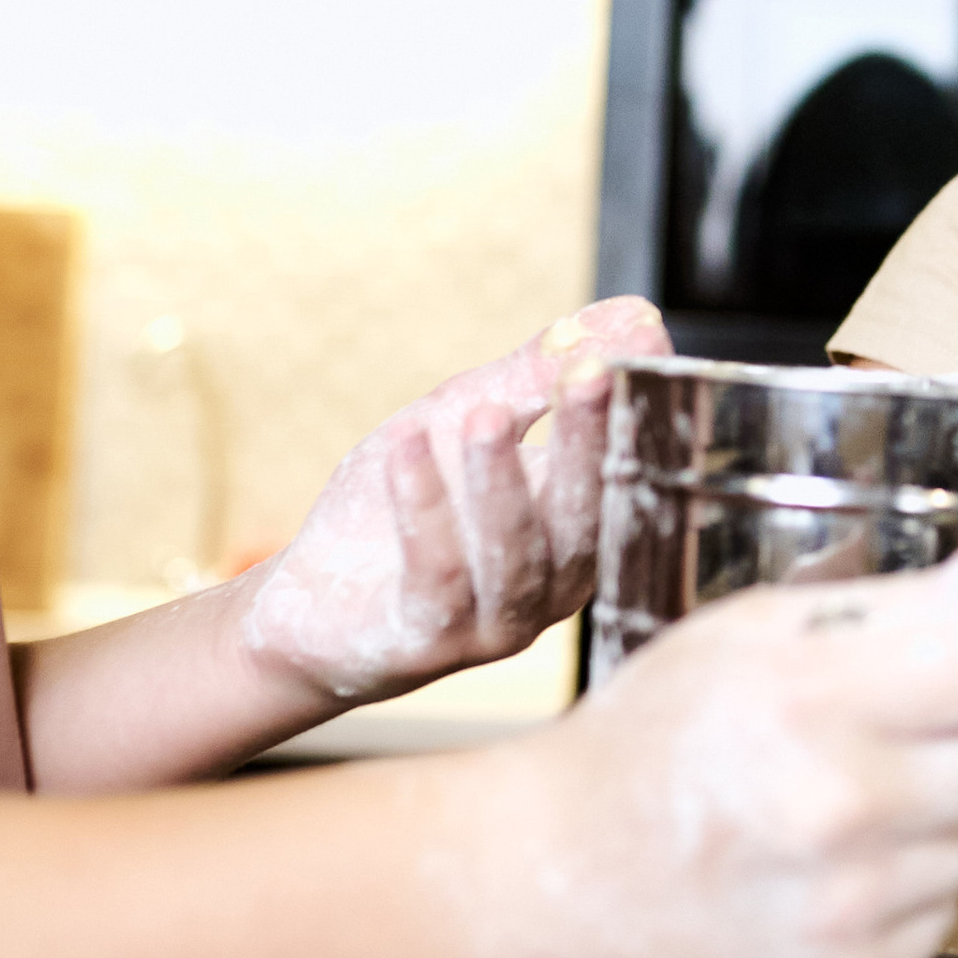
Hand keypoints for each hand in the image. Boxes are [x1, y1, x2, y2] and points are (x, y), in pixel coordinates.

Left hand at [236, 297, 670, 708]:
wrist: (316, 606)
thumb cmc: (399, 511)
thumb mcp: (465, 422)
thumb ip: (541, 374)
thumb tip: (636, 316)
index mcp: (580, 537)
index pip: (621, 475)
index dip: (629, 414)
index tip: (641, 348)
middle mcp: (553, 590)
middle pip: (584, 519)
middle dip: (585, 444)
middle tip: (588, 374)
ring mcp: (495, 624)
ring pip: (515, 555)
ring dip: (500, 482)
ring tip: (483, 413)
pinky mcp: (427, 642)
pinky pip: (436, 576)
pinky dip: (424, 508)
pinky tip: (404, 448)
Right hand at [507, 541, 957, 957]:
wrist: (555, 872)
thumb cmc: (648, 739)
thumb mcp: (747, 635)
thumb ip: (885, 606)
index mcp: (803, 702)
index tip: (934, 672)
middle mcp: (829, 810)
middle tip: (890, 743)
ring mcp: (839, 909)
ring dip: (933, 824)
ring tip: (844, 811)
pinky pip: (939, 919)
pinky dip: (901, 893)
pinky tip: (831, 871)